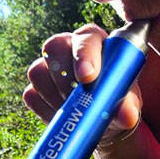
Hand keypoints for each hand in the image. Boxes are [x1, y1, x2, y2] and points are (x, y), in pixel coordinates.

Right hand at [23, 24, 142, 143]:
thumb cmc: (118, 101)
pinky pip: (32, 96)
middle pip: (54, 47)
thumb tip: (126, 116)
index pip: (86, 38)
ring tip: (78, 113)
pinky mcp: (34, 88)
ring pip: (39, 72)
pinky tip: (65, 119)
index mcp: (95, 42)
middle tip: (79, 101)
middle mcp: (68, 47)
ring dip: (57, 97)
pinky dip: (47, 111)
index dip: (84, 55)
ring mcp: (47, 67)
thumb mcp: (127, 103)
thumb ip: (128, 105)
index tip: (88, 77)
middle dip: (65, 77)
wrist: (101, 120)